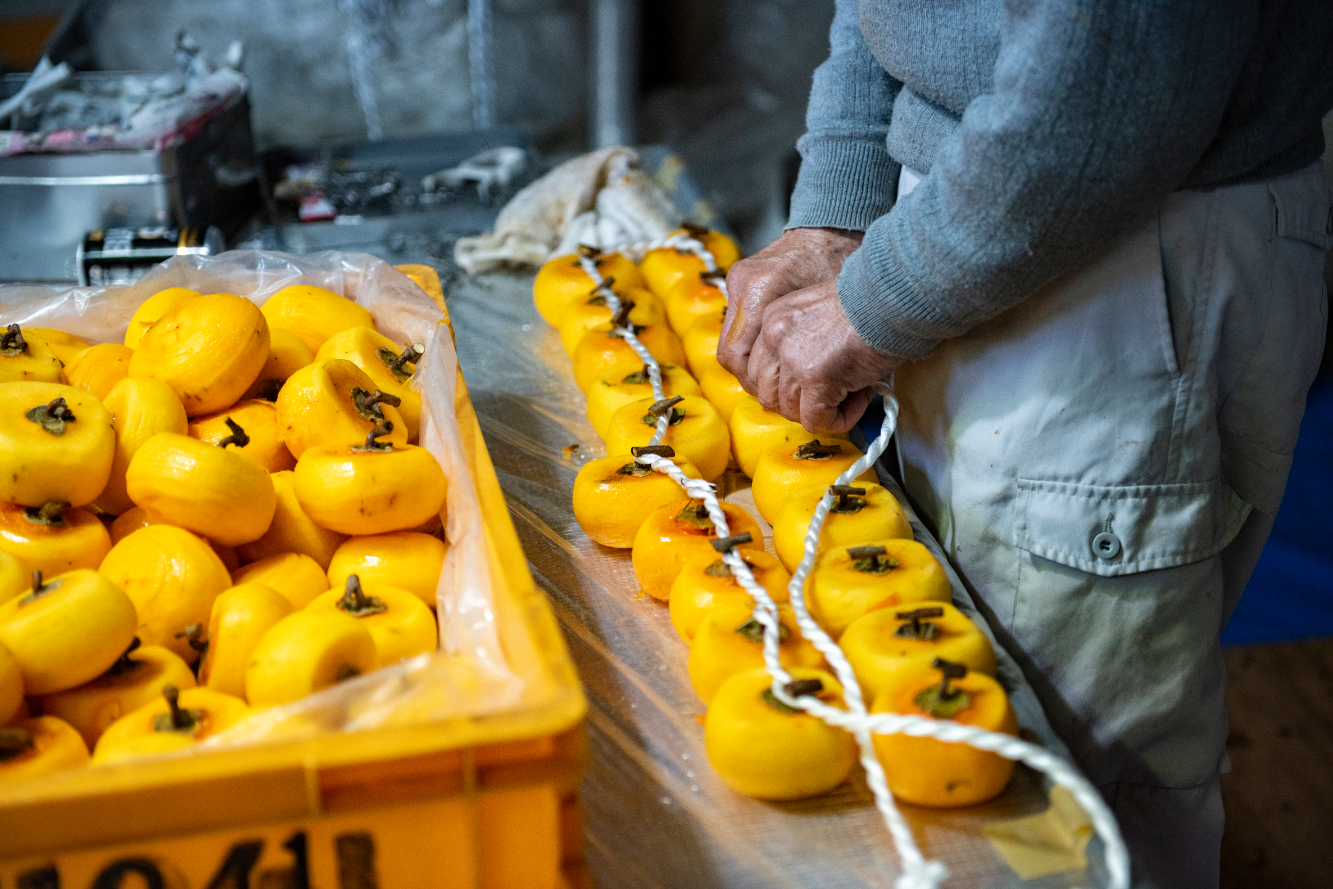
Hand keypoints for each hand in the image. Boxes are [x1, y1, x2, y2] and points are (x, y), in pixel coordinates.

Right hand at [720, 227, 862, 389]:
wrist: (832, 226)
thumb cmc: (842, 263)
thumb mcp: (837, 310)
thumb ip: (822, 348)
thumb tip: (826, 397)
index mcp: (762, 289)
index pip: (739, 356)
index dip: (760, 385)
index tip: (788, 398)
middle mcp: (742, 286)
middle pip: (731, 355)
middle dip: (756, 383)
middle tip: (785, 398)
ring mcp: (737, 283)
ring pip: (730, 346)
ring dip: (753, 369)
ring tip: (781, 382)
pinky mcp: (740, 282)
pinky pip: (737, 330)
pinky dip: (753, 350)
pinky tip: (776, 359)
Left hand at [746, 280, 902, 432]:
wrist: (894, 296)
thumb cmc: (868, 303)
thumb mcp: (816, 312)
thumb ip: (797, 341)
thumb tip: (798, 384)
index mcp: (770, 318)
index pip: (754, 370)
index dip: (782, 387)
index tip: (808, 386)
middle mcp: (773, 336)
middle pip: (767, 394)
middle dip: (798, 403)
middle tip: (831, 393)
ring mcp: (791, 358)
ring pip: (790, 411)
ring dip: (821, 411)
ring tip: (852, 392)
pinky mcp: (815, 378)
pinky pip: (817, 421)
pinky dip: (839, 420)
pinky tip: (860, 398)